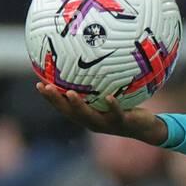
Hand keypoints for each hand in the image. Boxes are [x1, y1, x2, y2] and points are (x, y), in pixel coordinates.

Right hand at [35, 83, 167, 145]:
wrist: (146, 128)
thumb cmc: (126, 108)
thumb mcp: (111, 94)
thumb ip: (100, 82)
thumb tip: (93, 57)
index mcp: (87, 115)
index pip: (64, 107)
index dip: (50, 98)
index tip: (38, 84)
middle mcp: (93, 122)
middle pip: (70, 113)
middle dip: (56, 101)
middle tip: (45, 87)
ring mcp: (107, 124)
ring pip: (89, 117)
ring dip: (78, 106)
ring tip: (70, 93)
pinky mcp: (122, 123)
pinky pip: (116, 115)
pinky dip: (112, 107)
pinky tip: (109, 97)